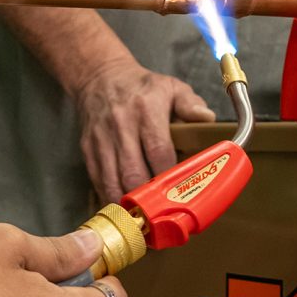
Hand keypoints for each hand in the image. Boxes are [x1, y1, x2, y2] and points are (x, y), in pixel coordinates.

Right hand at [72, 59, 215, 200]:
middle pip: (133, 172)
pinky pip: (97, 181)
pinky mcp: (88, 149)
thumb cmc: (142, 87)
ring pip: (112, 181)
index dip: (168, 177)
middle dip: (147, 198)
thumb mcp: (171, 87)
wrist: (100, 77)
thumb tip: (208, 119)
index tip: (179, 194)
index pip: (158, 151)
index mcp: (146, 110)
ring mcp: (102, 139)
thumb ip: (191, 104)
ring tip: (143, 219)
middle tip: (162, 214)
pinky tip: (124, 207)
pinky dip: (110, 197)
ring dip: (127, 203)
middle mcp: (121, 126)